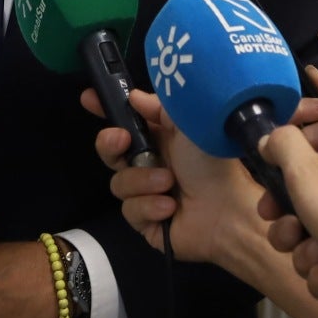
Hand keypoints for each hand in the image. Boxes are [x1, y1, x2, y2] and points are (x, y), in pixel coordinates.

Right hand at [88, 88, 260, 264]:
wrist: (228, 212)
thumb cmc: (212, 163)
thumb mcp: (189, 124)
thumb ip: (160, 107)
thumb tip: (134, 96)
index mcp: (160, 139)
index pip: (125, 121)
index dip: (106, 110)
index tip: (88, 98)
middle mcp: (149, 164)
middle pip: (110, 151)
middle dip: (109, 144)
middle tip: (121, 140)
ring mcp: (145, 194)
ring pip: (119, 182)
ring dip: (143, 180)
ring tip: (169, 183)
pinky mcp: (145, 221)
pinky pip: (130, 210)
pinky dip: (149, 205)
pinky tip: (170, 207)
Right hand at [254, 128, 317, 308]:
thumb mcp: (306, 164)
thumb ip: (284, 143)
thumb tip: (268, 140)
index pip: (289, 189)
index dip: (274, 200)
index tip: (271, 206)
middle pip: (290, 226)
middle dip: (287, 233)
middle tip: (294, 230)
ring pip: (303, 255)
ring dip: (307, 256)